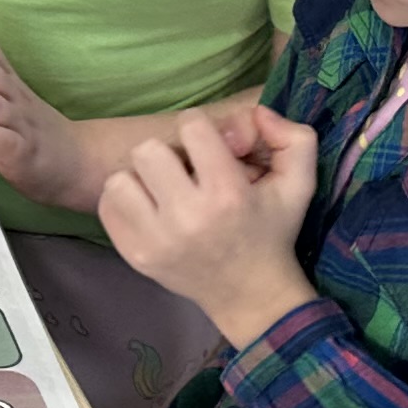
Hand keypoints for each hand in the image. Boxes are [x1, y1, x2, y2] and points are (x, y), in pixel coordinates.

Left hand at [96, 106, 319, 344]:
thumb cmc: (272, 233)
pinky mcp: (135, 255)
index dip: (200, 130)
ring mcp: (156, 239)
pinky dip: (125, 202)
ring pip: (120, 179)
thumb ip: (294, 138)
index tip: (207, 147)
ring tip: (162, 191)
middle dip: (167, 153)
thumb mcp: (298, 185)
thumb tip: (259, 112)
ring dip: (141, 179)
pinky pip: (109, 207)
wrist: (250, 295)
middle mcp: (188, 216)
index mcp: (227, 193)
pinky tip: (148, 209)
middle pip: (148, 150)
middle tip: (182, 170)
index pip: (191, 127)